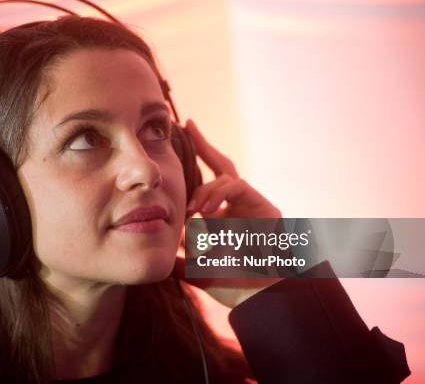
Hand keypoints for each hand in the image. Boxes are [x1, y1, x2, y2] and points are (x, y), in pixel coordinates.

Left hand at [175, 119, 281, 308]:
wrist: (257, 298)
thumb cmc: (230, 284)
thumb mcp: (194, 267)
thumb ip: (178, 259)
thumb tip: (158, 253)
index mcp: (221, 217)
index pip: (207, 186)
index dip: (193, 168)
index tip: (176, 145)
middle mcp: (238, 206)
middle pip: (222, 167)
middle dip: (204, 146)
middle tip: (188, 126)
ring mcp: (253, 205)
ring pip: (227, 178)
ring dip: (206, 189)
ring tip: (192, 208)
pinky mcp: (267, 208)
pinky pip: (239, 187)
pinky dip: (219, 193)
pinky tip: (204, 208)